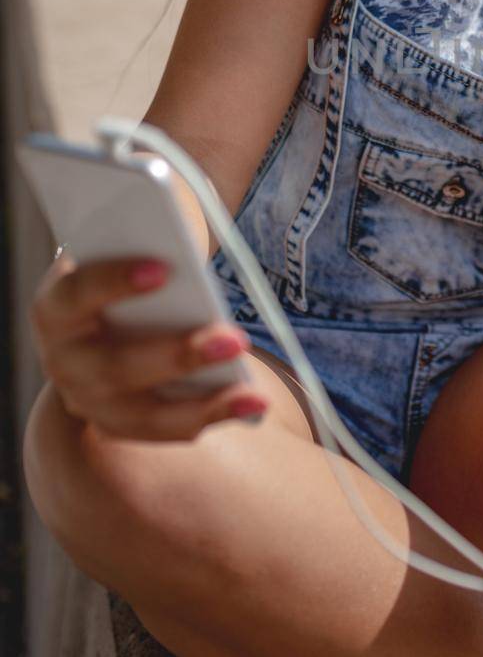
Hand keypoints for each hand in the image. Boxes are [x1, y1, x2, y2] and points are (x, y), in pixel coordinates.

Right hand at [31, 250, 268, 440]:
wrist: (100, 319)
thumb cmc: (123, 267)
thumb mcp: (124, 244)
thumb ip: (144, 233)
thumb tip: (178, 226)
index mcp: (55, 307)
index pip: (77, 293)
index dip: (114, 281)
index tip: (164, 269)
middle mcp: (63, 362)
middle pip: (115, 367)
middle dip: (178, 355)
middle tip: (235, 338)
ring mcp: (88, 401)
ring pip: (142, 413)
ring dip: (202, 403)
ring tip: (254, 392)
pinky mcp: (120, 424)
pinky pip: (166, 430)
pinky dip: (212, 416)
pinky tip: (254, 404)